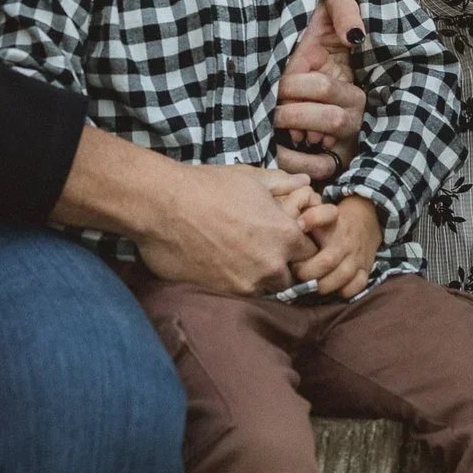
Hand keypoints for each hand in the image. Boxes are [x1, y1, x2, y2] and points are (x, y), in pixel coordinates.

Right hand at [136, 164, 315, 294]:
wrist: (164, 206)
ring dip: (258, 276)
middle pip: (290, 275)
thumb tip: (304, 180)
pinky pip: (241, 293)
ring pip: (266, 288)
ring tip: (239, 258)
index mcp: (285, 235)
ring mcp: (248, 283)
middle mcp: (272, 265)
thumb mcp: (250, 178)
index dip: (297, 243)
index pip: (309, 250)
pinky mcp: (223, 294)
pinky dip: (235, 282)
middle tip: (260, 249)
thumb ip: (283, 183)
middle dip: (281, 264)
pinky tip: (222, 264)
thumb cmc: (209, 186)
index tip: (283, 237)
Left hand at [274, 0, 367, 181]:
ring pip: (325, 148)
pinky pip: (319, 169)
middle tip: (271, 109)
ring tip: (272, 129)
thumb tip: (355, 34)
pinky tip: (277, 150)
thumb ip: (343, 10)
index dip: (296, 85)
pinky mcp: (329, 160)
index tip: (277, 83)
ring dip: (294, 140)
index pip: (325, 88)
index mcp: (350, 84)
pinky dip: (297, 164)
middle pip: (330, 120)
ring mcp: (341, 140)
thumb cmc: (310, 38)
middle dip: (294, 113)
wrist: (290, 58)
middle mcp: (351, 114)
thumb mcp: (328, 11)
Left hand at [288, 194, 381, 298]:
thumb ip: (309, 217)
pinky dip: (344, 291)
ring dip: (324, 285)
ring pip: (342, 277)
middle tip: (297, 273)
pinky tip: (333, 288)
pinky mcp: (366, 270)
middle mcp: (346, 243)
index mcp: (334, 227)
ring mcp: (357, 258)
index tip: (295, 250)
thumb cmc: (335, 222)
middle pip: (327, 262)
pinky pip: (357, 286)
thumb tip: (297, 225)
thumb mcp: (321, 213)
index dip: (306, 237)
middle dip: (308, 273)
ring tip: (312, 284)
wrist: (365, 220)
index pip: (320, 224)